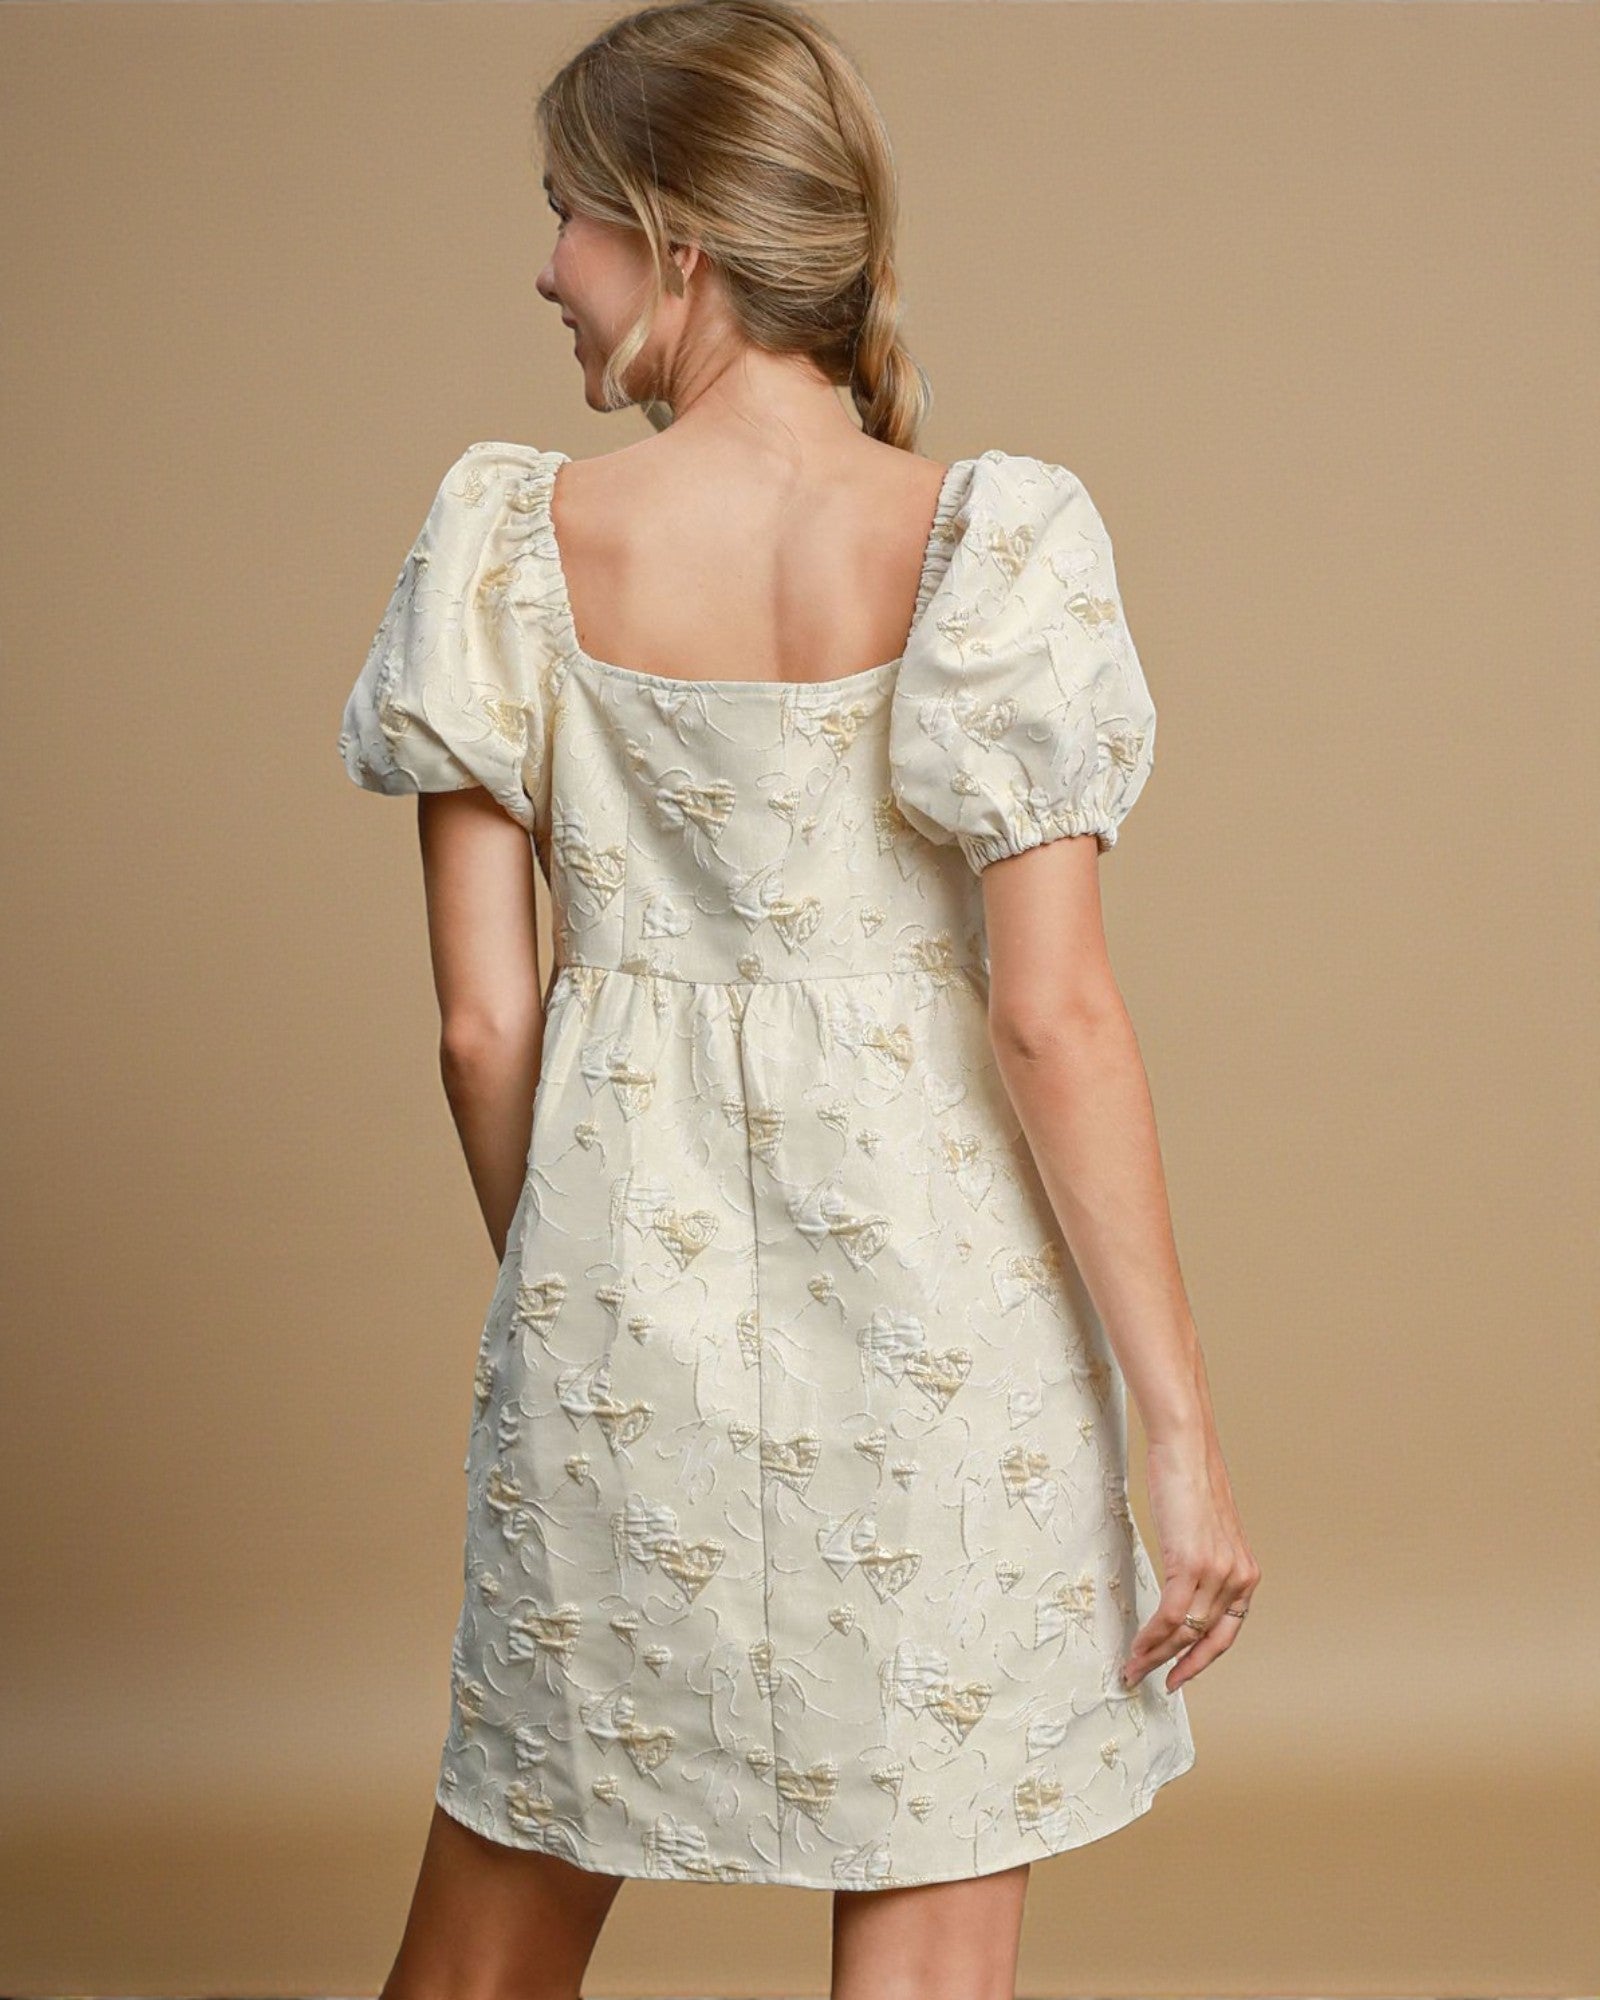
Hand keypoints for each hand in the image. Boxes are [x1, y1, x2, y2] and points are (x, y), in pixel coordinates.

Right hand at [1121, 1427, 1259, 1693]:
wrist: (1186, 1449)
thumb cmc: (1190, 1482)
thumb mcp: (1205, 1532)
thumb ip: (1202, 1564)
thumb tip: (1182, 1588)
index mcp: (1246, 1574)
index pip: (1226, 1633)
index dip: (1200, 1661)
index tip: (1178, 1678)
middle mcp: (1239, 1579)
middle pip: (1205, 1639)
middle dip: (1174, 1666)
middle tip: (1145, 1678)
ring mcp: (1218, 1572)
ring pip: (1186, 1632)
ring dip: (1155, 1655)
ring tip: (1132, 1667)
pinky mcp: (1192, 1563)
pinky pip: (1172, 1615)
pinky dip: (1152, 1636)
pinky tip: (1137, 1645)